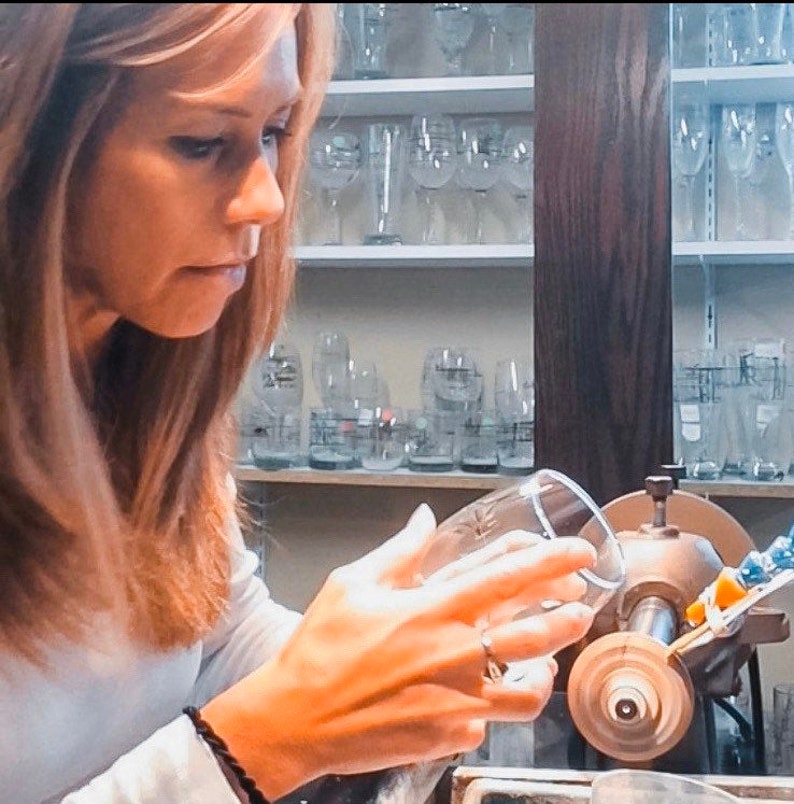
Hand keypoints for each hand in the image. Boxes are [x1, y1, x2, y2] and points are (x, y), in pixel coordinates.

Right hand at [203, 504, 594, 799]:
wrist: (297, 721)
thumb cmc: (319, 651)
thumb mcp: (352, 584)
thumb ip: (399, 551)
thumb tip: (425, 519)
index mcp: (433, 610)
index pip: (509, 577)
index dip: (552, 561)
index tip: (577, 553)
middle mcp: (455, 655)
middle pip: (536, 633)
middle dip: (569, 612)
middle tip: (580, 600)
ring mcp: (458, 701)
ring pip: (531, 688)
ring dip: (552, 664)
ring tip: (556, 653)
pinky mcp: (452, 736)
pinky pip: (494, 719)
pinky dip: (500, 701)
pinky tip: (497, 691)